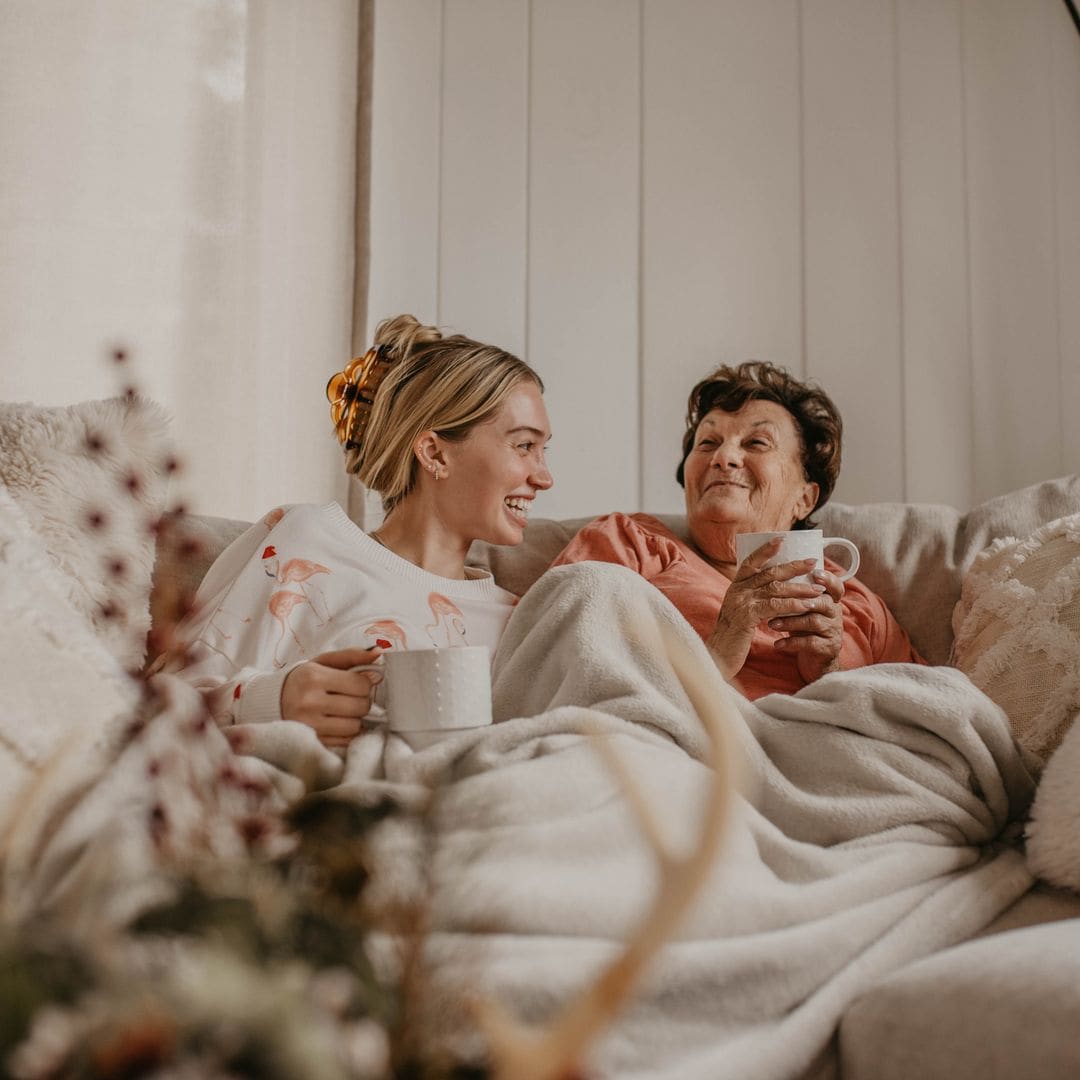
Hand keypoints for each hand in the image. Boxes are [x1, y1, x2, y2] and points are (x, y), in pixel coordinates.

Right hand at [280, 646, 384, 747]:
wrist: (273, 701)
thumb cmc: (304, 679)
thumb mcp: (324, 661)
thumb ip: (352, 655)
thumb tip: (379, 652)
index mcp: (314, 677)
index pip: (361, 684)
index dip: (365, 683)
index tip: (357, 682)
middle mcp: (309, 702)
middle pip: (361, 706)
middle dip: (361, 700)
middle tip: (350, 696)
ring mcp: (310, 725)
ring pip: (355, 725)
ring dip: (355, 718)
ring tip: (343, 710)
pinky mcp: (312, 741)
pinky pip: (346, 740)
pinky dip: (347, 732)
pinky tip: (337, 722)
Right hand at [706, 538, 829, 681]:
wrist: (718, 657)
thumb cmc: (733, 637)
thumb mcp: (740, 613)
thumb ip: (753, 599)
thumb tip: (776, 589)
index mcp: (735, 587)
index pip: (750, 562)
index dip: (766, 550)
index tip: (782, 539)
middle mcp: (736, 591)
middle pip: (769, 573)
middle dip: (794, 567)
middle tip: (813, 563)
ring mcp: (740, 602)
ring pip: (775, 589)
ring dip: (800, 588)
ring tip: (818, 590)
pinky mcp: (746, 616)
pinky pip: (774, 607)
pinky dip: (793, 605)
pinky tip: (806, 607)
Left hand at [768, 567, 844, 684]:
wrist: (815, 659)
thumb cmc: (804, 627)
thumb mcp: (802, 609)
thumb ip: (796, 594)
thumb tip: (770, 572)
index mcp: (830, 601)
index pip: (836, 586)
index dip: (828, 579)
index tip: (815, 573)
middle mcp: (835, 614)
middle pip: (823, 602)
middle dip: (798, 601)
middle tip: (776, 602)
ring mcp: (833, 631)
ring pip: (814, 621)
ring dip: (790, 622)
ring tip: (771, 624)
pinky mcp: (827, 648)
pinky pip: (810, 643)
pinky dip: (791, 642)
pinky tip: (777, 644)